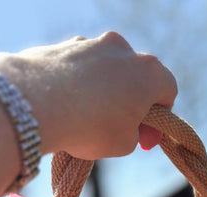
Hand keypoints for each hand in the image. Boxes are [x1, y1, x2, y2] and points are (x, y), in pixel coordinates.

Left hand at [0, 32, 177, 158]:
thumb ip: (134, 132)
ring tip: (88, 120)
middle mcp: (124, 49)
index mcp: (149, 72)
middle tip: (120, 129)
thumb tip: (126, 124)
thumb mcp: (125, 144)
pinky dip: (79, 84)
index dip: (160, 119)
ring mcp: (92, 43)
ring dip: (104, 92)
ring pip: (106, 70)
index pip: (168, 91)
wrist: (38, 104)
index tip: (145, 139)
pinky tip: (67, 107)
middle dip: (132, 102)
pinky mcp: (64, 45)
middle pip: (137, 77)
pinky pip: (79, 68)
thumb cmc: (91, 127)